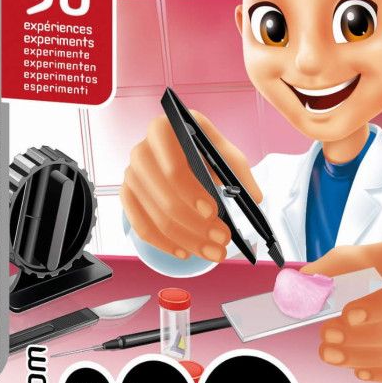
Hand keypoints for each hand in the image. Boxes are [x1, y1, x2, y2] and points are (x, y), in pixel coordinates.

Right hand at [120, 111, 260, 262]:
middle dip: (196, 225)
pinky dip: (165, 244)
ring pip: (156, 218)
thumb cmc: (203, 150)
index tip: (213, 212)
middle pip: (165, 198)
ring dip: (188, 240)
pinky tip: (185, 252)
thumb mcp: (224, 153)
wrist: (179, 151)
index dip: (192, 193)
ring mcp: (131, 175)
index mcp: (164, 130)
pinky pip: (142, 228)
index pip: (173, 168)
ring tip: (214, 252)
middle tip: (222, 240)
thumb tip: (254, 199)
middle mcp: (141, 151)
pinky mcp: (128, 195)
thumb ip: (239, 173)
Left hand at [305, 241, 381, 382]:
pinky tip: (359, 370)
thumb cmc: (371, 266)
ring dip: (360, 358)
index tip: (346, 316)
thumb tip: (300, 289)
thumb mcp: (347, 259)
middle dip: (356, 339)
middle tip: (326, 336)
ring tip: (331, 354)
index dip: (374, 309)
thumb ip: (323, 273)